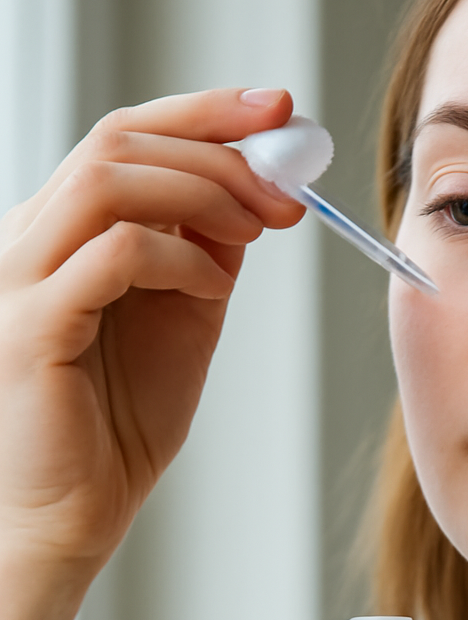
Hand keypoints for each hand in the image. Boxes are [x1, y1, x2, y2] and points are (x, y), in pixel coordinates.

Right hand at [0, 88, 303, 619]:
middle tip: (289, 190)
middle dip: (221, 151)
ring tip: (256, 232)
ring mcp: (20, 278)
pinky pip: (111, 256)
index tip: (280, 109)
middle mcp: (31, 237)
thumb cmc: (121, 417)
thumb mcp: (184, 313)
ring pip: (109, 181)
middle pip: (121, 142)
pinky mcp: (28, 327)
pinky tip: (215, 286)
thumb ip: (207, 249)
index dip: (208, 112)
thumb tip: (253, 192)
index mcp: (65, 228)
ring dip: (203, 194)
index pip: (129, 136)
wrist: (72, 510)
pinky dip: (181, 257)